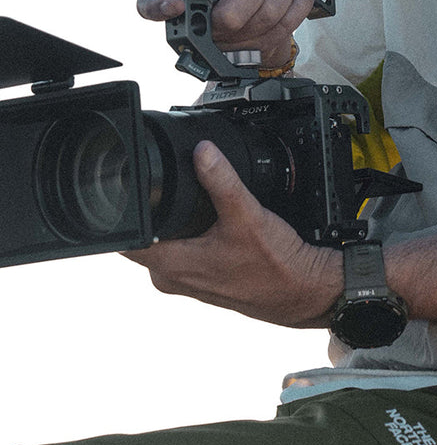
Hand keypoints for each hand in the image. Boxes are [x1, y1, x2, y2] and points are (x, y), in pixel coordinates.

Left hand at [123, 142, 342, 326]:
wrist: (302, 293)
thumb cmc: (275, 267)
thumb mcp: (247, 215)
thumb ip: (222, 181)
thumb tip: (202, 151)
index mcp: (171, 266)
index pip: (128, 236)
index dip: (126, 209)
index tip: (133, 185)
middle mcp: (172, 278)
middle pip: (145, 235)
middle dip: (155, 211)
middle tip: (173, 187)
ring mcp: (187, 281)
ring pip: (165, 243)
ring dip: (174, 225)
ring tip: (197, 205)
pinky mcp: (202, 280)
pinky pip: (183, 252)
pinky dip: (191, 236)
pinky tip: (212, 225)